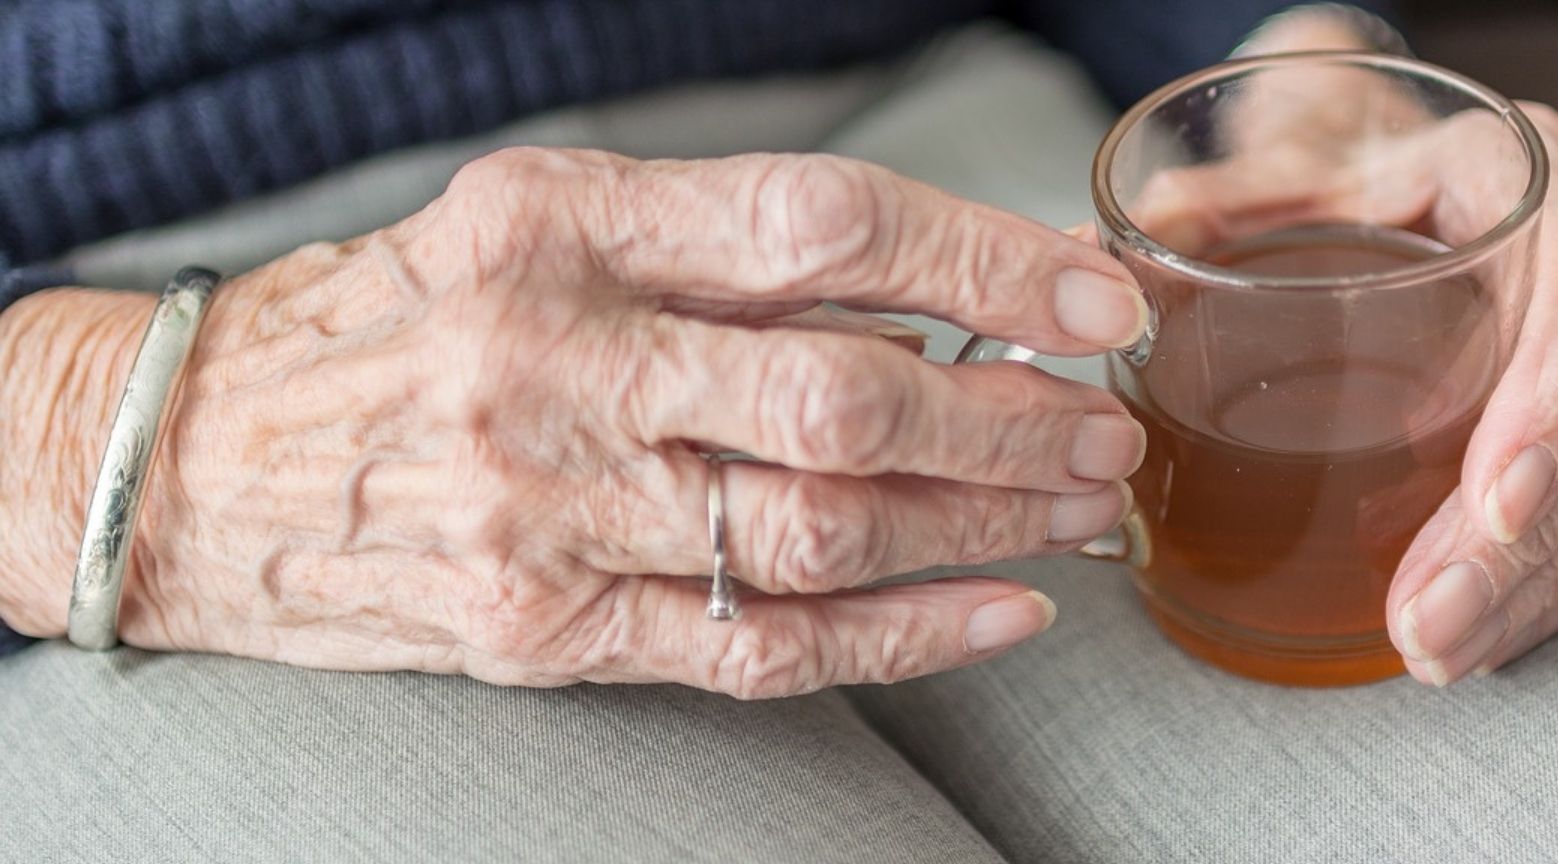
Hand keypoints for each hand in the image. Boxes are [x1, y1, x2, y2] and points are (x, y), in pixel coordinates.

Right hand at [0, 149, 1149, 696]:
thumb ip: (712, 252)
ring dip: (981, 522)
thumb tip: (927, 293)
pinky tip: (999, 611)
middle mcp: (551, 361)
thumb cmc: (394, 320)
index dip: (984, 258)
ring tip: (1077, 506)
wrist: (191, 456)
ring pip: (821, 528)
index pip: (821, 223)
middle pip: (843, 392)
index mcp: (559, 223)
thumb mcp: (531, 223)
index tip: (1090, 299)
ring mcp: (544, 510)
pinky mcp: (541, 630)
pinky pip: (757, 645)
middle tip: (1103, 427)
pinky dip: (902, 636)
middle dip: (1007, 415)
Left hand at [1128, 15, 1557, 684]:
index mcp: (1529, 176)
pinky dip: (1543, 588)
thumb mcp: (1281, 162)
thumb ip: (1202, 205)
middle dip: (1522, 540)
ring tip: (1436, 653)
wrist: (1394, 162)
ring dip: (1530, 583)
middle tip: (1428, 623)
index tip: (1495, 501)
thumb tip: (1083, 257)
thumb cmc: (1342, 162)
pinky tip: (1476, 641)